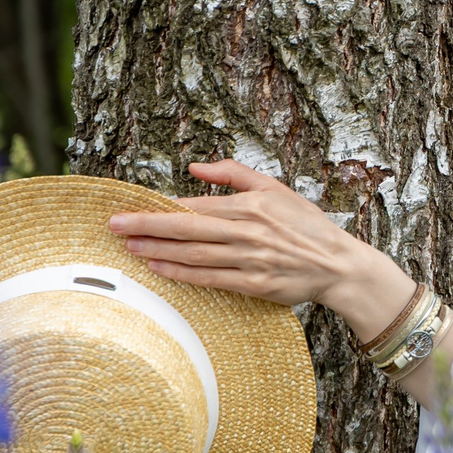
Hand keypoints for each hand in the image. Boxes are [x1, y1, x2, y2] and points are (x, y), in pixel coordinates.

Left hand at [107, 160, 413, 336]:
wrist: (338, 264)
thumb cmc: (304, 224)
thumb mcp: (274, 187)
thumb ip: (234, 174)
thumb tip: (194, 168)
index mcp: (250, 206)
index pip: (195, 205)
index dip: (161, 207)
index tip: (131, 207)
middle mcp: (246, 232)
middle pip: (187, 229)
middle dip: (147, 226)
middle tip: (114, 225)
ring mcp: (249, 259)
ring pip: (194, 255)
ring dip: (158, 250)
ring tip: (129, 247)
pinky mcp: (253, 284)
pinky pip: (209, 278)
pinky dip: (181, 273)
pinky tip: (158, 268)